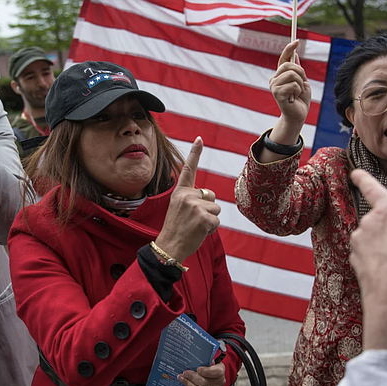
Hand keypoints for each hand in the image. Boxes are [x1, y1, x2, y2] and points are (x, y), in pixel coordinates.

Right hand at [155, 137, 220, 262]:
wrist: (169, 247)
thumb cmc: (176, 229)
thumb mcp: (179, 208)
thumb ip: (192, 199)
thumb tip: (209, 198)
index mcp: (180, 192)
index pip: (188, 169)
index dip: (195, 153)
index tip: (200, 138)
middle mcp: (187, 196)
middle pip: (211, 197)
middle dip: (207, 209)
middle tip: (192, 221)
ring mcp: (196, 207)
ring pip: (216, 209)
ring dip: (210, 220)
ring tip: (195, 227)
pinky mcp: (204, 218)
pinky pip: (217, 221)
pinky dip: (211, 229)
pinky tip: (198, 232)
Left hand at [178, 362, 225, 385]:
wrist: (215, 383)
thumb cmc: (210, 371)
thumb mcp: (211, 363)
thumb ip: (206, 361)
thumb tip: (200, 357)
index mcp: (221, 371)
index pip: (216, 372)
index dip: (206, 371)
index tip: (198, 369)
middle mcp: (220, 383)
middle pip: (203, 382)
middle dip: (191, 377)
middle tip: (184, 373)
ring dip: (188, 385)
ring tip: (182, 379)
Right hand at [269, 40, 310, 127]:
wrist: (298, 115)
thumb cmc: (301, 99)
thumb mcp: (302, 81)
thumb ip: (298, 70)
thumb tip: (295, 55)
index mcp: (280, 75)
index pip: (283, 58)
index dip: (289, 48)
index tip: (297, 41)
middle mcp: (274, 79)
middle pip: (289, 64)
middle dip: (300, 72)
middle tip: (302, 83)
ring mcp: (274, 86)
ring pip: (292, 74)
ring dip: (300, 83)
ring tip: (298, 92)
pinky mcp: (277, 94)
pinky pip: (293, 85)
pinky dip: (298, 90)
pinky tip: (295, 97)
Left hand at [350, 170, 386, 352]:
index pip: (372, 189)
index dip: (364, 179)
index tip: (355, 173)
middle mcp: (368, 222)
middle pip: (378, 219)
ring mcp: (358, 240)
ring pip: (372, 237)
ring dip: (382, 245)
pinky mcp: (353, 256)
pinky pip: (366, 253)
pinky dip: (375, 259)